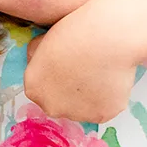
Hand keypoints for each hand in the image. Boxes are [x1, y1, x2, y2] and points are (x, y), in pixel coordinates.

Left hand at [24, 22, 138, 122]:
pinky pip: (104, 107)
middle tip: (84, 67)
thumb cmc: (76, 31)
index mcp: (34, 88)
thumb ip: (35, 55)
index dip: (54, 74)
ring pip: (82, 107)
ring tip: (100, 70)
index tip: (67, 62)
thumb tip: (37, 59)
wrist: (109, 38)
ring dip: (89, 94)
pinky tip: (112, 76)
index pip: (40, 87)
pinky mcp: (102, 116)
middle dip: (69, 89)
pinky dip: (108, 96)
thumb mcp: (44, 38)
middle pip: (59, 101)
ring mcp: (77, 114)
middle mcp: (51, 107)